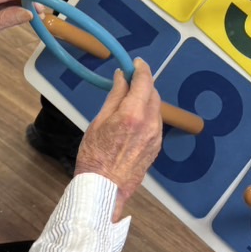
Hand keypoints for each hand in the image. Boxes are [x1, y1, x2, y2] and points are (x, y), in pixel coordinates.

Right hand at [76, 60, 161, 220]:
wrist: (104, 188)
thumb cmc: (94, 155)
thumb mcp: (99, 121)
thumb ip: (115, 96)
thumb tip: (122, 77)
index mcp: (133, 114)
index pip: (144, 82)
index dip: (141, 68)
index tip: (135, 62)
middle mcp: (150, 123)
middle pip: (153, 93)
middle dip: (143, 83)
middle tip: (129, 79)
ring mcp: (156, 136)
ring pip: (156, 108)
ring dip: (146, 98)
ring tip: (129, 99)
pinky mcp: (156, 146)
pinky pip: (155, 122)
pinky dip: (147, 113)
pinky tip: (133, 118)